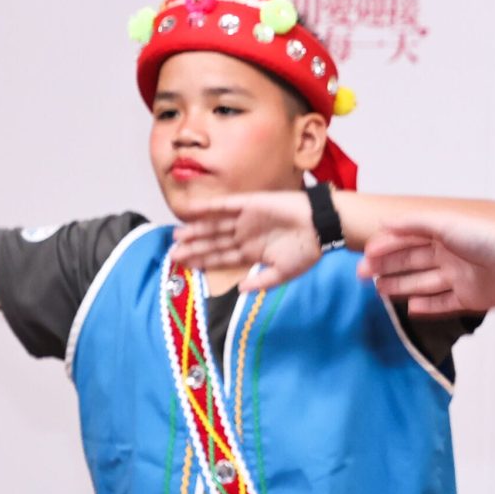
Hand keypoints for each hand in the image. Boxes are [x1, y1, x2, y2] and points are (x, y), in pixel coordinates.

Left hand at [170, 191, 322, 291]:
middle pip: (213, 242)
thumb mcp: (284, 273)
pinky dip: (209, 208)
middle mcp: (245, 236)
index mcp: (252, 253)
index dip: (203, 262)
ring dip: (196, 230)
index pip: (221, 258)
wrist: (322, 225)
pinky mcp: (250, 203)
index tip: (184, 267)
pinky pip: (225, 205)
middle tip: (172, 253)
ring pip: (215, 225)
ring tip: (177, 236)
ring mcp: (246, 219)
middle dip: (194, 248)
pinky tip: (191, 211)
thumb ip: (262, 282)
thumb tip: (240, 290)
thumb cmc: (307, 251)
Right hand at [360, 214, 494, 314]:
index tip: (365, 256)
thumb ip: (414, 224)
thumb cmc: (485, 240)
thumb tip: (384, 224)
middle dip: (387, 267)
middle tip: (362, 276)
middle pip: (412, 262)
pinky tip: (410, 309)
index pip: (408, 241)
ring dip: (401, 286)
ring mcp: (460, 278)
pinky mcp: (470, 299)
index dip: (386, 247)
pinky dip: (427, 306)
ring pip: (424, 283)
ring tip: (378, 291)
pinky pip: (444, 304)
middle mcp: (450, 256)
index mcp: (445, 235)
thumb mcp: (446, 225)